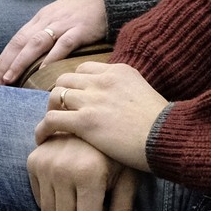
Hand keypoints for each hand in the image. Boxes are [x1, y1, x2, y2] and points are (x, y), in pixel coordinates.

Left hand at [0, 0, 108, 85]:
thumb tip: (34, 57)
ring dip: (20, 62)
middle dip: (5, 63)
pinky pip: (63, 44)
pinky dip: (51, 57)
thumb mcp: (60, 18)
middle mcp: (48, 20)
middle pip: (21, 42)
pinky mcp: (80, 29)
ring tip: (9, 79)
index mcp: (41, 18)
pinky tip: (42, 71)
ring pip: (36, 43)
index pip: (17, 39)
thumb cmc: (84, 9)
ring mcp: (63, 24)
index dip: (3, 58)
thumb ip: (48, 33)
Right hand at [26, 134, 138, 210]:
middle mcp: (62, 168)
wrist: (98, 115)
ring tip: (84, 202)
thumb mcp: (127, 178)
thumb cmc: (119, 151)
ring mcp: (44, 164)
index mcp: (88, 173)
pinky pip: (40, 201)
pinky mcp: (33, 161)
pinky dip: (54, 203)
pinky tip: (70, 190)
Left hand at [35, 62, 166, 171]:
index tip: (75, 102)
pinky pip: (52, 119)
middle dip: (60, 96)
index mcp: (118, 71)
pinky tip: (43, 139)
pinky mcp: (86, 121)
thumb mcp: (144, 95)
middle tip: (61, 114)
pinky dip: (43, 129)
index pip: (84, 70)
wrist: (166, 138)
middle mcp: (103, 80)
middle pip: (66, 79)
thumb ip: (125, 92)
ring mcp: (93, 99)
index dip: (76, 86)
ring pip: (55, 95)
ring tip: (51, 127)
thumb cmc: (161, 125)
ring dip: (51, 110)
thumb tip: (115, 104)